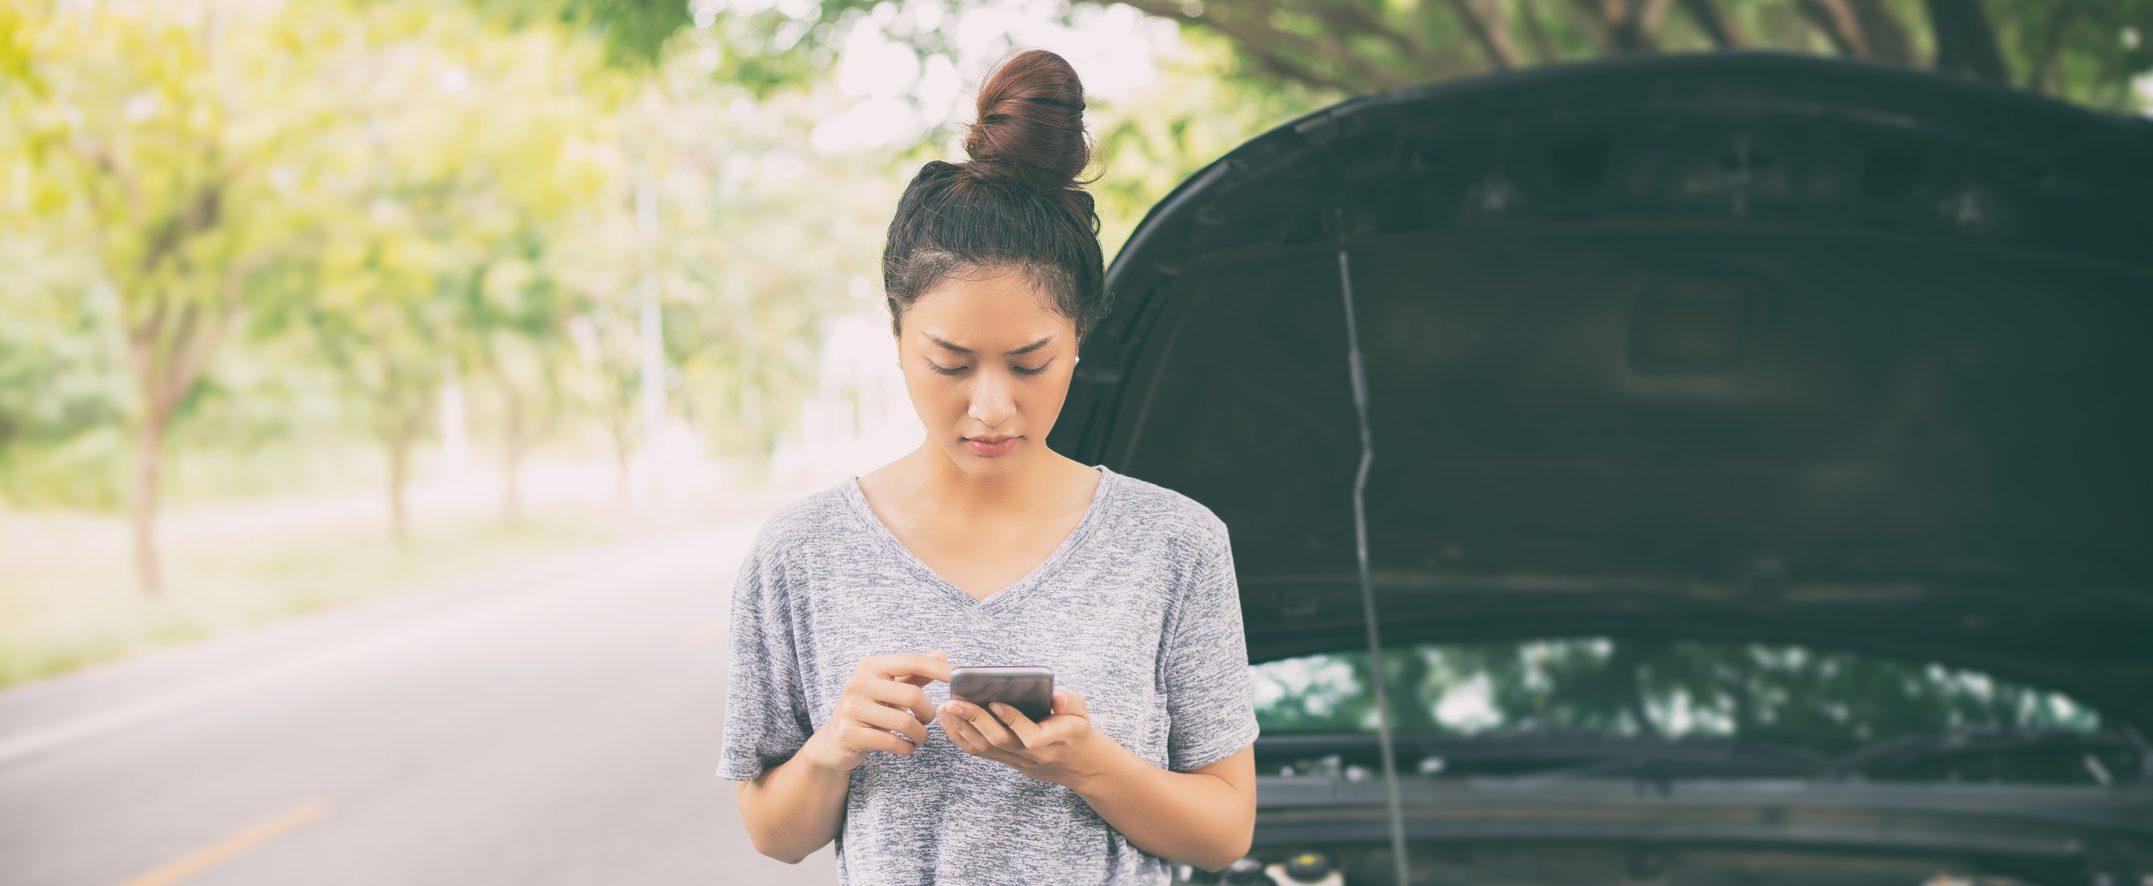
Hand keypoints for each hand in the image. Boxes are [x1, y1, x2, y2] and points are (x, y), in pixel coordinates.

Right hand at [803, 650, 950, 772]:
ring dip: (920, 734)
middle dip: (928, 712)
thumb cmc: (868, 711)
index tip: (959, 676)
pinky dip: (907, 748)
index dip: (939, 669)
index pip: (912, 660)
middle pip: (913, 695)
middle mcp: (858, 683)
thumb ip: (914, 674)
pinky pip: (892, 742)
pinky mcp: (849, 733)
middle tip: (927, 721)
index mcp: (870, 666)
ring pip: (905, 721)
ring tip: (918, 738)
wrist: (832, 742)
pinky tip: (906, 748)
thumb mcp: (888, 689)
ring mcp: (851, 708)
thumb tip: (943, 655)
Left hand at [939, 688, 1102, 786]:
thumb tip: (1057, 695)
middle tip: (954, 702)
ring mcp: (1016, 760)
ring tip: (945, 710)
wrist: (1079, 764)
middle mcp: (1030, 755)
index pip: (1029, 735)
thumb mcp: (1082, 714)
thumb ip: (1070, 703)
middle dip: (974, 721)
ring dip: (961, 729)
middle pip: (998, 741)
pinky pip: (980, 752)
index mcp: (1051, 741)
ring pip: (984, 749)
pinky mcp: (1006, 761)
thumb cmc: (1077, 731)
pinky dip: (961, 738)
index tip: (995, 703)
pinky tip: (948, 722)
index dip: (1012, 719)